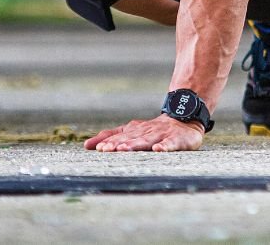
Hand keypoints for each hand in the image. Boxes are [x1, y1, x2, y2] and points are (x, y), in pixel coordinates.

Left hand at [84, 114, 204, 151]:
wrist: (183, 118)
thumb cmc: (152, 130)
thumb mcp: (131, 132)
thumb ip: (110, 137)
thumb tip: (86, 145)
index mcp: (134, 130)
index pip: (120, 136)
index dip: (110, 142)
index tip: (99, 148)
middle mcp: (145, 132)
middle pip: (130, 139)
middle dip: (118, 144)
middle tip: (106, 150)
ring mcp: (160, 135)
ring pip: (146, 141)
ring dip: (135, 145)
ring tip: (124, 150)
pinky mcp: (176, 139)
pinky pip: (169, 144)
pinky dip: (164, 147)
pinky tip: (158, 150)